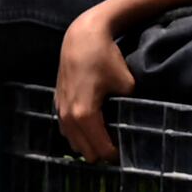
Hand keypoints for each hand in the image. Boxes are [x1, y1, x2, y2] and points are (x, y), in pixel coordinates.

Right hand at [53, 9, 136, 158]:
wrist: (81, 37)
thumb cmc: (106, 58)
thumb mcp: (127, 84)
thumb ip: (129, 108)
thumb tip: (134, 124)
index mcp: (85, 115)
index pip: (101, 150)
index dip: (116, 154)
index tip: (128, 151)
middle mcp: (68, 117)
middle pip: (86, 152)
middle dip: (102, 152)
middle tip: (117, 145)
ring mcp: (60, 110)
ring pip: (74, 142)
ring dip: (88, 144)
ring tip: (105, 138)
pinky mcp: (56, 103)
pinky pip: (67, 129)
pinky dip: (78, 133)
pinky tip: (91, 126)